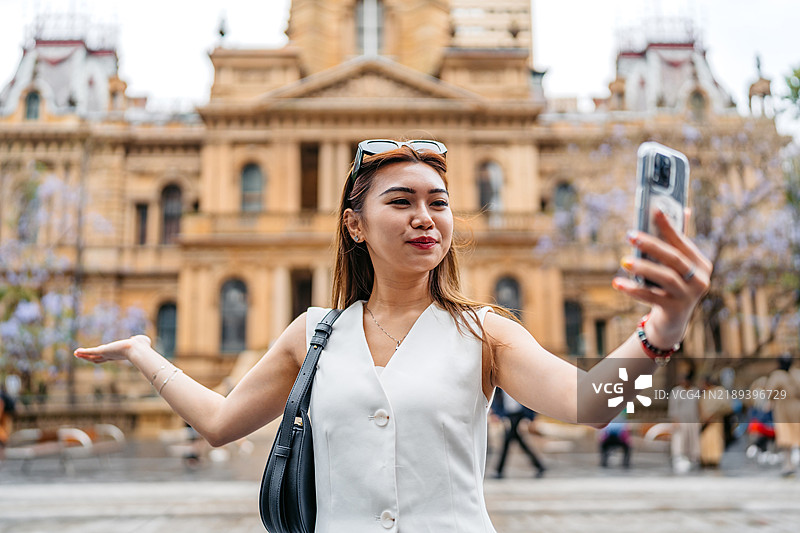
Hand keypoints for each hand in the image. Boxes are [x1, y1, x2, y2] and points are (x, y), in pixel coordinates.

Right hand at [74, 335, 151, 363]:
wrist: (138, 350)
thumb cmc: (142, 347)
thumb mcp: (140, 341)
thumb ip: (137, 340)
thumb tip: (135, 338)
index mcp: (119, 355)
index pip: (109, 356)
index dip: (103, 356)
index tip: (99, 354)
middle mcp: (112, 356)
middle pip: (98, 359)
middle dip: (90, 357)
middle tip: (83, 356)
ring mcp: (107, 354)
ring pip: (93, 356)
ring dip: (84, 355)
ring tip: (76, 353)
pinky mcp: (103, 351)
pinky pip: (91, 352)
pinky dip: (83, 352)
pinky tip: (76, 352)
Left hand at [612, 208, 711, 347]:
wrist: (670, 322)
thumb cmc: (670, 286)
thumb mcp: (675, 265)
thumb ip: (677, 240)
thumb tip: (682, 207)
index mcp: (701, 264)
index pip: (683, 241)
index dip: (668, 226)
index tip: (655, 210)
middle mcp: (700, 280)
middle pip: (674, 258)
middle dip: (652, 244)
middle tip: (630, 234)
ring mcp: (689, 296)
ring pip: (665, 277)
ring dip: (643, 267)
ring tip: (624, 260)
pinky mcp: (674, 310)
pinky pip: (651, 297)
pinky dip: (634, 289)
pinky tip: (617, 283)